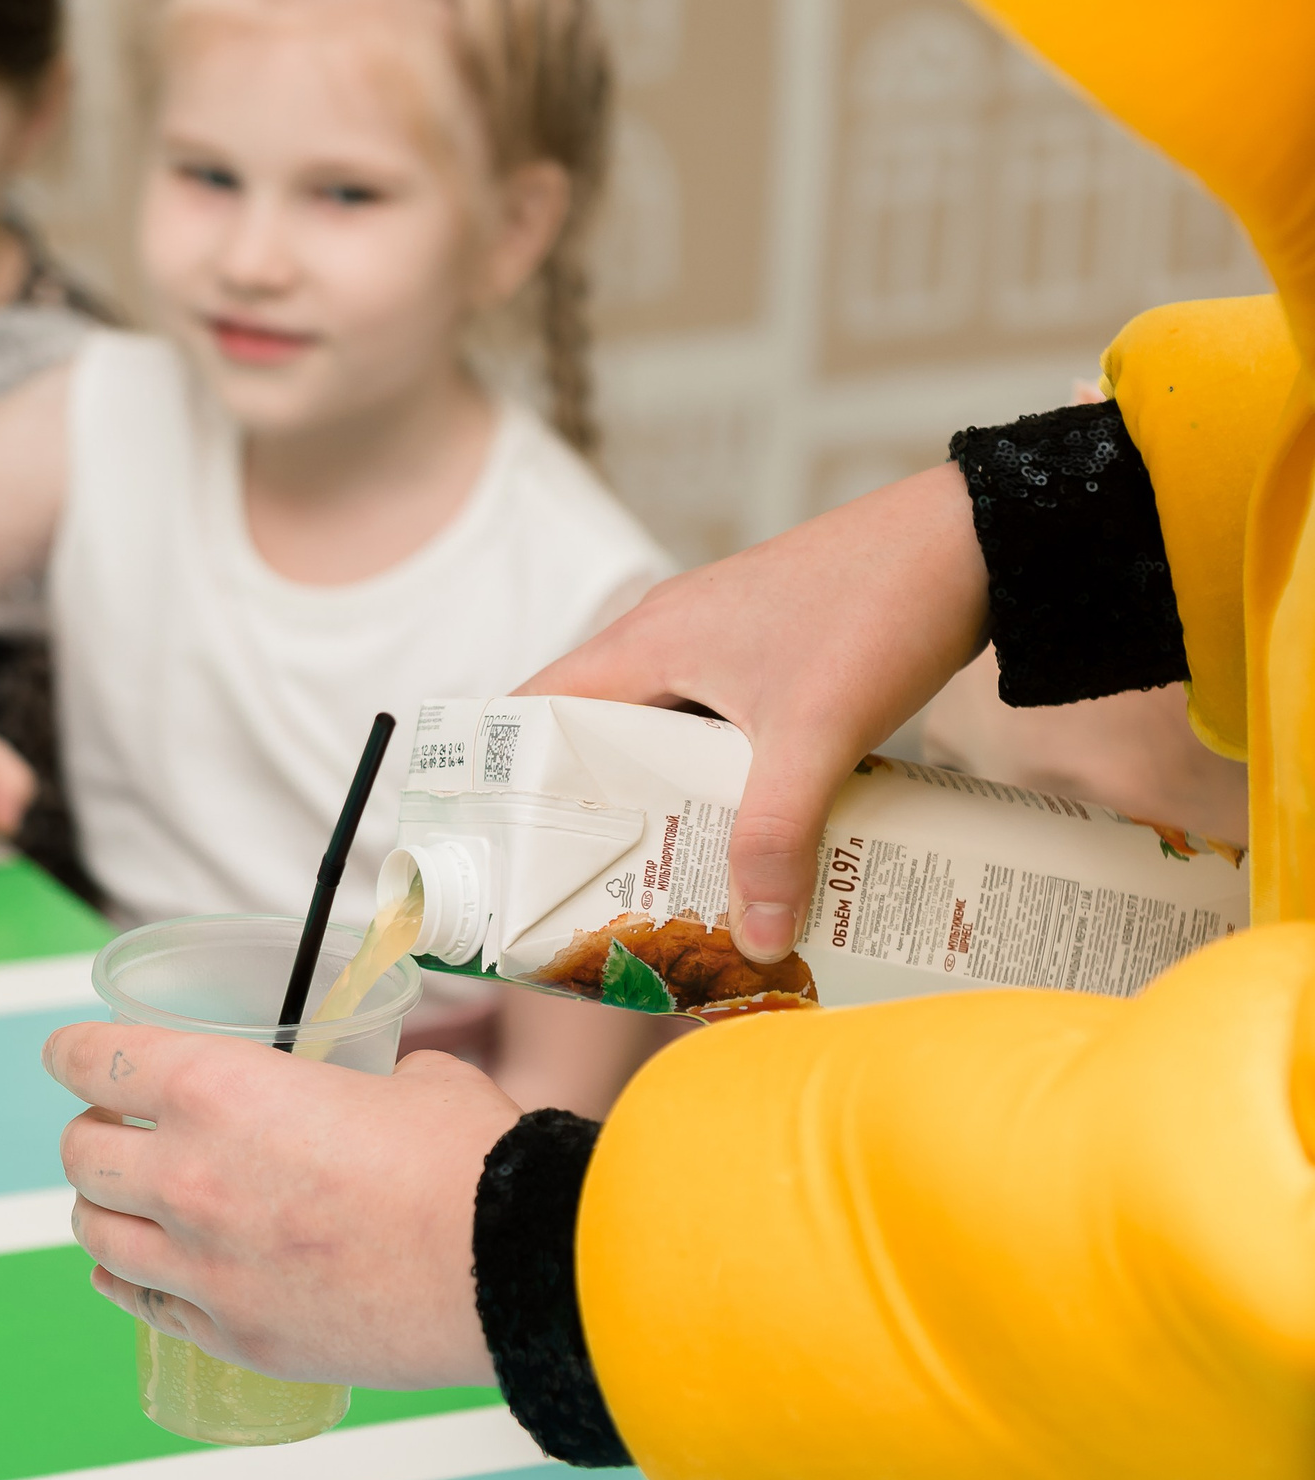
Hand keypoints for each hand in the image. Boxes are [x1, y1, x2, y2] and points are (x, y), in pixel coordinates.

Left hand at [44, 1025, 520, 1388]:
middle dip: (91, 1134)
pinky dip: (132, 1284)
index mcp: (218, 1089)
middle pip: (80, 1153)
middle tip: (116, 1131)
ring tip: (124, 1202)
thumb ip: (365, 1082)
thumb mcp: (413, 1082)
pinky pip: (143, 1306)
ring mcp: (203, 1268)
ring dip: (102, 1209)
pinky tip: (139, 1273)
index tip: (70, 1055)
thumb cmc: (472, 1165)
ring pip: (95, 1234)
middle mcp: (188, 1176)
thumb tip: (380, 1090)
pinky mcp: (232, 1335)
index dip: (72, 1053)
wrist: (513, 1271)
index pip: (95, 1061)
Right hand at [523, 465, 987, 959]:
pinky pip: (720, 737)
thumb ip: (777, 837)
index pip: (533, 712)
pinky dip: (722, 789)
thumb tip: (752, 941)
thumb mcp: (817, 734)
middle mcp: (669, 640)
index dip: (505, 784)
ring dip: (667, 809)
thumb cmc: (879, 607)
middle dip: (594, 822)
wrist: (978, 538)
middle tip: (592, 903)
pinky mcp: (772, 659)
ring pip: (665, 744)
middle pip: (596, 742)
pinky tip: (752, 843)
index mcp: (646, 641)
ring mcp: (723, 648)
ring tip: (668, 892)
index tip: (500, 860)